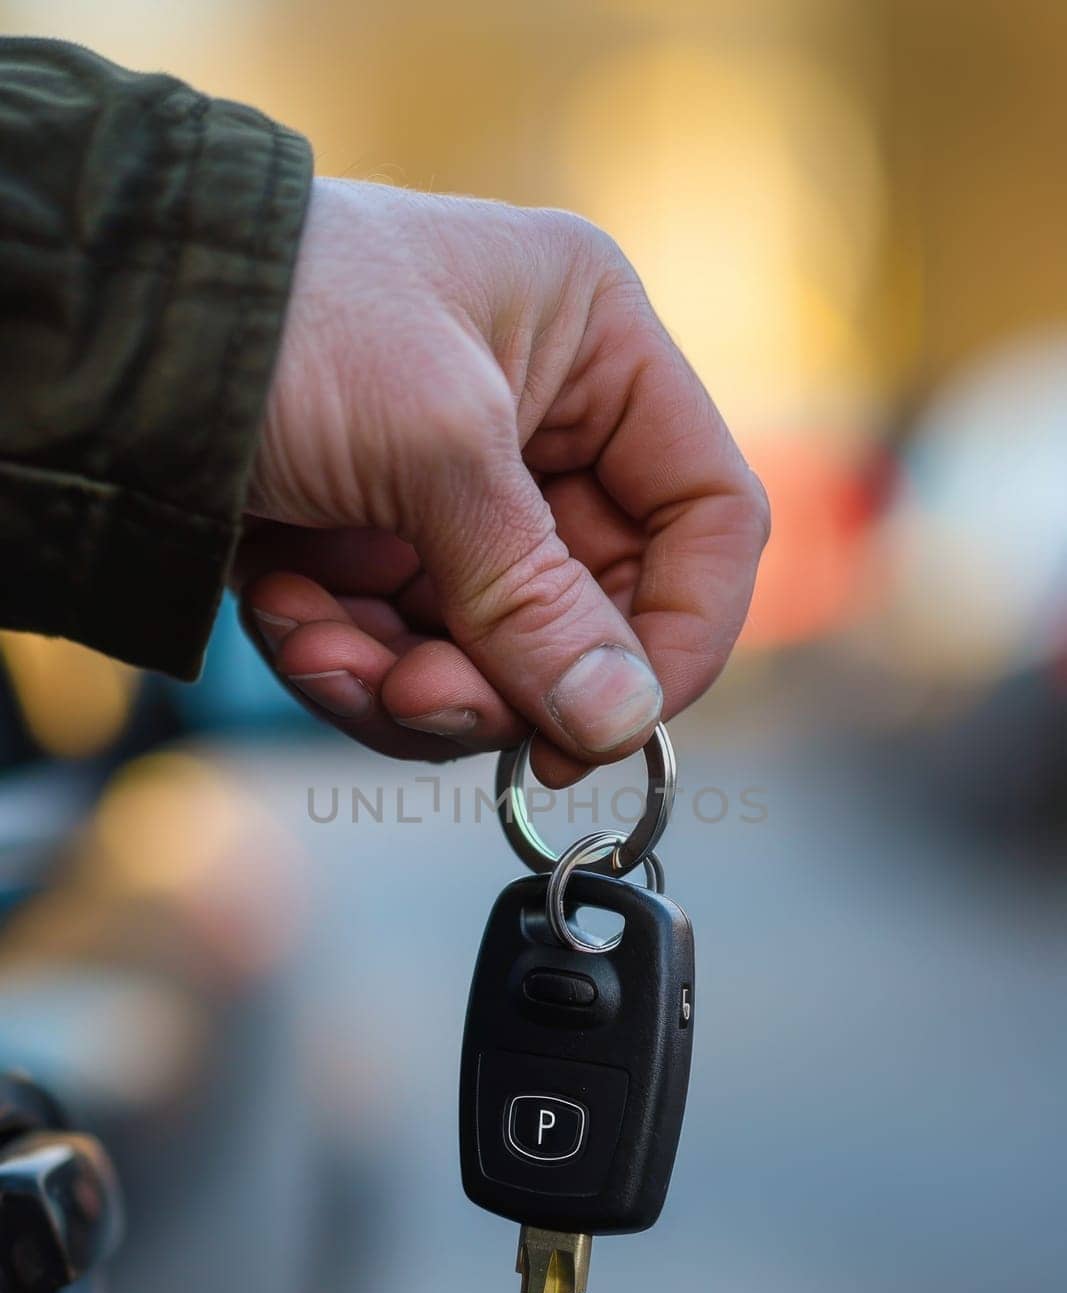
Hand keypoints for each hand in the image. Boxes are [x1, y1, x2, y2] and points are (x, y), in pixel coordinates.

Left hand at [237, 178, 768, 784]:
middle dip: (505, 673)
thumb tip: (622, 725)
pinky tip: (285, 621)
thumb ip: (536, 596)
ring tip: (323, 651)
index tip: (617, 724)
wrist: (97, 331)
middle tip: (422, 700)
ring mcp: (462, 500)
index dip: (682, 633)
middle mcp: (546, 426)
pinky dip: (350, 665)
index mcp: (598, 347)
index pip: (708, 517)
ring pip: (498, 655)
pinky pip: (412, 656)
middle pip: (596, 611)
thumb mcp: (431, 443)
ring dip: (412, 683)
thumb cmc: (282, 321)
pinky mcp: (385, 556)